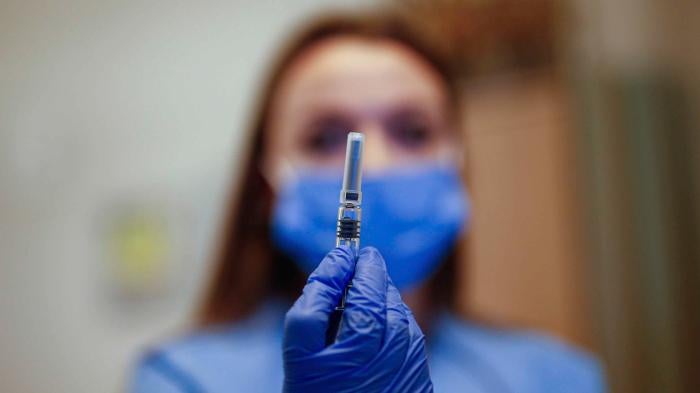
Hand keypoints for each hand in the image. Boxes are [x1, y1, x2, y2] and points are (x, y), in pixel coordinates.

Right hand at [282, 246, 432, 392]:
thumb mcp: (300, 352)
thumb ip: (314, 300)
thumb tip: (337, 262)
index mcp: (370, 329)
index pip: (369, 275)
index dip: (354, 261)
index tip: (345, 251)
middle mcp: (400, 340)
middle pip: (383, 291)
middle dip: (364, 285)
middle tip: (347, 288)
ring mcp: (412, 358)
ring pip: (396, 313)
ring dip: (377, 308)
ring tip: (353, 329)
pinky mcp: (418, 375)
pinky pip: (405, 337)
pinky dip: (388, 332)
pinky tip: (369, 350)